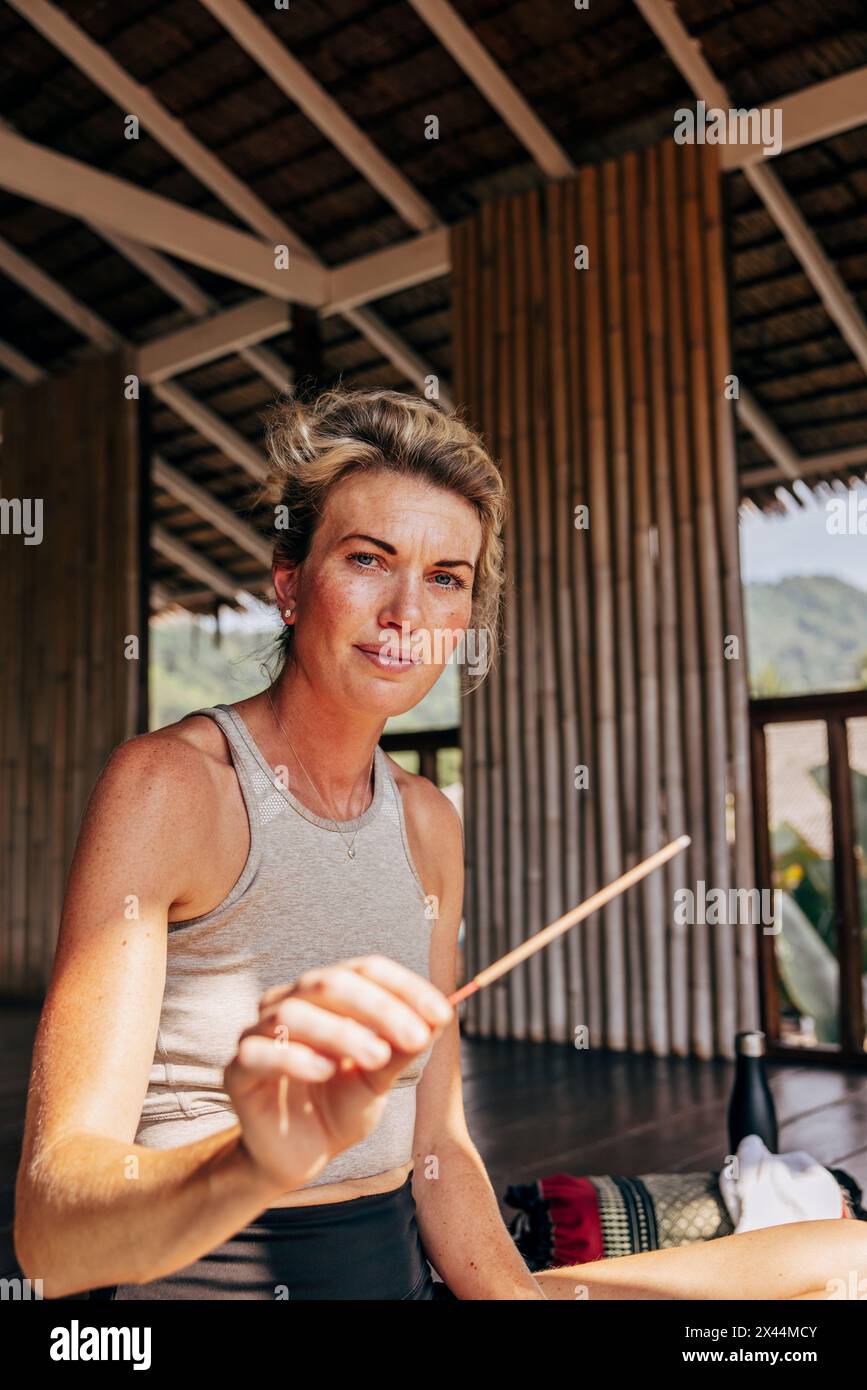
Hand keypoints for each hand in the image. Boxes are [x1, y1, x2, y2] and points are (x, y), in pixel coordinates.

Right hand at [224, 955, 452, 1194]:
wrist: (299, 1156)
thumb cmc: (340, 1106)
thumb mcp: (378, 1079)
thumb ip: (401, 1050)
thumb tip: (437, 1019)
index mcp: (326, 995)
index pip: (365, 970)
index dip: (405, 987)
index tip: (441, 1014)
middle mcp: (290, 1002)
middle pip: (330, 983)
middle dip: (379, 1008)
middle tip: (415, 1036)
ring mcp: (259, 1033)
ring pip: (294, 1013)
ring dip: (342, 1032)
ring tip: (376, 1057)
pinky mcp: (238, 1070)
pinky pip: (259, 1053)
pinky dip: (294, 1058)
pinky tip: (325, 1071)